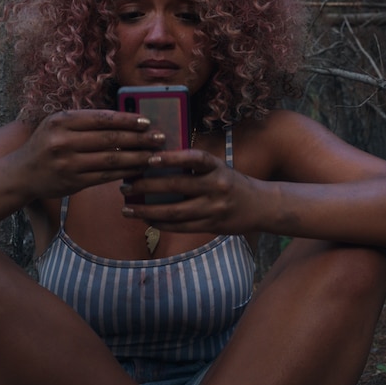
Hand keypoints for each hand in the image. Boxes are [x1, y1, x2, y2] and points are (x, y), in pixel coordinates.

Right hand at [12, 109, 167, 199]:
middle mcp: (63, 141)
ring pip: (111, 159)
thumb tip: (125, 119)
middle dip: (139, 139)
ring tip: (155, 155)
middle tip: (159, 138)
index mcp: (61, 121)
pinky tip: (139, 169)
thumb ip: (86, 121)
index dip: (127, 120)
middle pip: (110, 139)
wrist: (23, 173)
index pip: (101, 119)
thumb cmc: (47, 144)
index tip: (146, 121)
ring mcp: (68, 163)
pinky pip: (105, 176)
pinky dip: (125, 172)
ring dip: (137, 157)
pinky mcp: (73, 182)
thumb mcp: (58, 124)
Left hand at [118, 148, 260, 234]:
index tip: (150, 158)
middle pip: (176, 187)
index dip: (172, 158)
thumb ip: (194, 168)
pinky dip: (161, 224)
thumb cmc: (232, 183)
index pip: (194, 158)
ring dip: (147, 211)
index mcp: (217, 168)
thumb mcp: (218, 168)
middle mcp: (216, 187)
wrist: (261, 206)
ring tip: (128, 209)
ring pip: (175, 212)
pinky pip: (181, 227)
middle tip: (124, 185)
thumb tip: (155, 164)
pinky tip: (146, 220)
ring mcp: (214, 208)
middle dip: (147, 187)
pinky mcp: (211, 226)